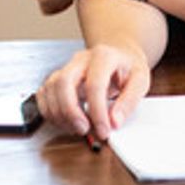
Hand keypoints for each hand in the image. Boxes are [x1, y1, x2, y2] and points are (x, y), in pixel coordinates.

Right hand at [35, 42, 149, 141]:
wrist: (119, 54)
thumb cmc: (128, 67)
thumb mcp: (140, 80)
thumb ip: (129, 101)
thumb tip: (114, 121)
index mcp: (104, 56)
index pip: (94, 84)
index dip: (97, 112)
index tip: (104, 130)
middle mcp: (81, 59)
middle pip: (64, 82)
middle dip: (70, 112)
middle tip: (84, 130)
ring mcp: (67, 67)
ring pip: (51, 88)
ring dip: (60, 114)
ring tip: (78, 127)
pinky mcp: (59, 77)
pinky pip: (44, 93)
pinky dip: (49, 111)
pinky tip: (65, 121)